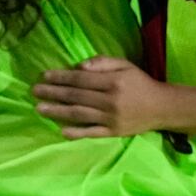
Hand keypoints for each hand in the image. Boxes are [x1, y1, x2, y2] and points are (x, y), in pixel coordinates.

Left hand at [33, 56, 171, 139]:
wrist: (161, 107)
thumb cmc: (140, 83)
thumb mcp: (125, 65)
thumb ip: (103, 63)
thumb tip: (79, 67)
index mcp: (113, 82)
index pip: (81, 79)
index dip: (61, 77)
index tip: (44, 76)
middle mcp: (110, 100)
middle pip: (76, 96)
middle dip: (53, 93)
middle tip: (34, 91)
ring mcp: (111, 118)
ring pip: (79, 114)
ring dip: (57, 111)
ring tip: (39, 108)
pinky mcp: (113, 132)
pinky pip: (91, 133)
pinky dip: (76, 132)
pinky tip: (61, 130)